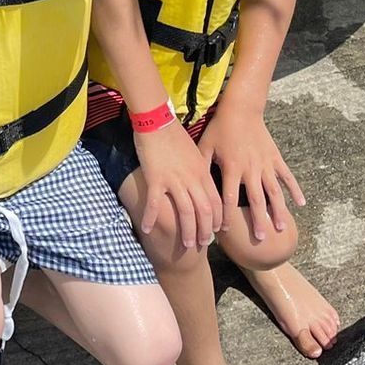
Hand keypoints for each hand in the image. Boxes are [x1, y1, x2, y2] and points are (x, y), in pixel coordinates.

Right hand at [133, 118, 223, 249]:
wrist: (157, 120)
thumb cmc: (174, 134)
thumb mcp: (194, 152)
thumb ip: (199, 169)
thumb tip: (201, 183)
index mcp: (202, 172)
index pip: (215, 202)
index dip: (216, 220)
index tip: (215, 231)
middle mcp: (192, 179)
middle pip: (204, 211)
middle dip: (205, 231)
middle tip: (203, 244)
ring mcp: (175, 180)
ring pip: (186, 212)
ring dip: (187, 231)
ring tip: (186, 244)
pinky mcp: (156, 179)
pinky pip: (155, 203)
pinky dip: (152, 218)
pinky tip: (147, 228)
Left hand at [202, 106, 304, 242]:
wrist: (241, 109)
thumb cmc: (220, 128)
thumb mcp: (205, 146)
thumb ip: (201, 166)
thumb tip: (192, 187)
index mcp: (232, 168)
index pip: (228, 198)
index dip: (226, 215)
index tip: (224, 231)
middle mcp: (251, 169)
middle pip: (255, 200)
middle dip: (258, 220)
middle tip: (261, 239)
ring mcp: (265, 164)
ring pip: (274, 192)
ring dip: (278, 210)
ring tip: (281, 228)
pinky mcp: (276, 158)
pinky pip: (287, 176)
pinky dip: (295, 190)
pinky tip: (301, 204)